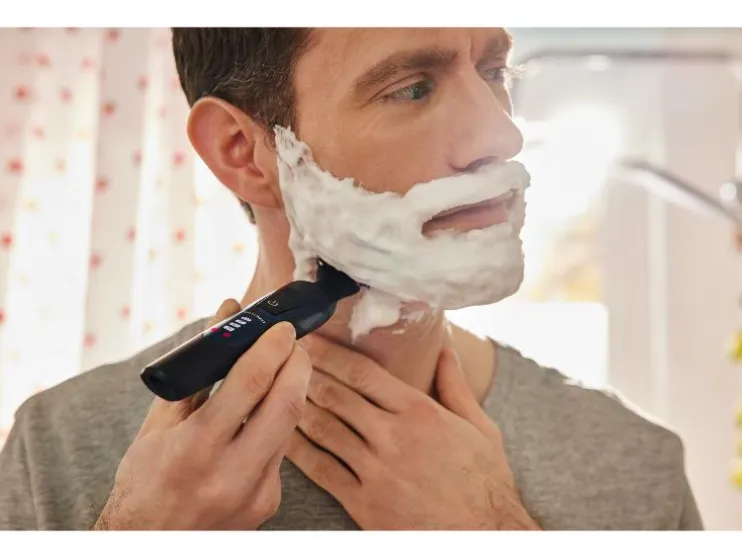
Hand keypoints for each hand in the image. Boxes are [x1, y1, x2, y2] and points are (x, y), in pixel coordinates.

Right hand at [93, 299, 310, 529]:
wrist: (148, 547)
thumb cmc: (145, 484)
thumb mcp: (157, 428)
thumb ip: (194, 376)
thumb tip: (224, 321)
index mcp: (196, 449)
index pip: (250, 384)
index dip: (272, 347)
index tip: (280, 329)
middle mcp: (232, 473)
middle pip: (287, 403)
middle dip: (297, 363)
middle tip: (292, 343)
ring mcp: (256, 492)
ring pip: (289, 425)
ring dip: (290, 390)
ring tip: (280, 369)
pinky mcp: (269, 502)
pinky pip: (281, 450)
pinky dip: (276, 424)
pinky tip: (263, 416)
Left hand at [287, 335, 538, 529]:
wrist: (485, 536)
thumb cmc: (485, 483)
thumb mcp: (480, 427)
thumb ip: (456, 385)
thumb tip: (445, 349)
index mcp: (419, 411)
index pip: (363, 372)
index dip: (331, 353)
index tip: (312, 340)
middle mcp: (392, 436)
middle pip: (336, 395)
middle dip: (305, 373)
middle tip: (284, 358)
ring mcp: (375, 470)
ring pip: (323, 429)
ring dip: (296, 405)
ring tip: (277, 390)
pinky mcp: (364, 503)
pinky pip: (321, 470)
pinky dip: (298, 451)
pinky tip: (284, 437)